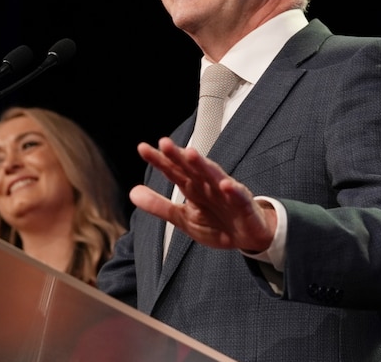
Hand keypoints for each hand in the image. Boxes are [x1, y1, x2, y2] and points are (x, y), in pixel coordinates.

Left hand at [131, 137, 275, 252]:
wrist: (248, 237)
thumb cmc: (216, 223)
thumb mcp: (183, 218)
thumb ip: (158, 205)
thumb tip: (132, 193)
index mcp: (192, 188)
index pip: (173, 171)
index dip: (159, 161)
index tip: (142, 149)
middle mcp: (207, 185)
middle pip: (191, 168)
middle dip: (178, 156)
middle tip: (164, 143)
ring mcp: (226, 193)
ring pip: (213, 176)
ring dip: (203, 165)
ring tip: (191, 154)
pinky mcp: (244, 204)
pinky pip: (238, 197)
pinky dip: (233, 191)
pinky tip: (225, 185)